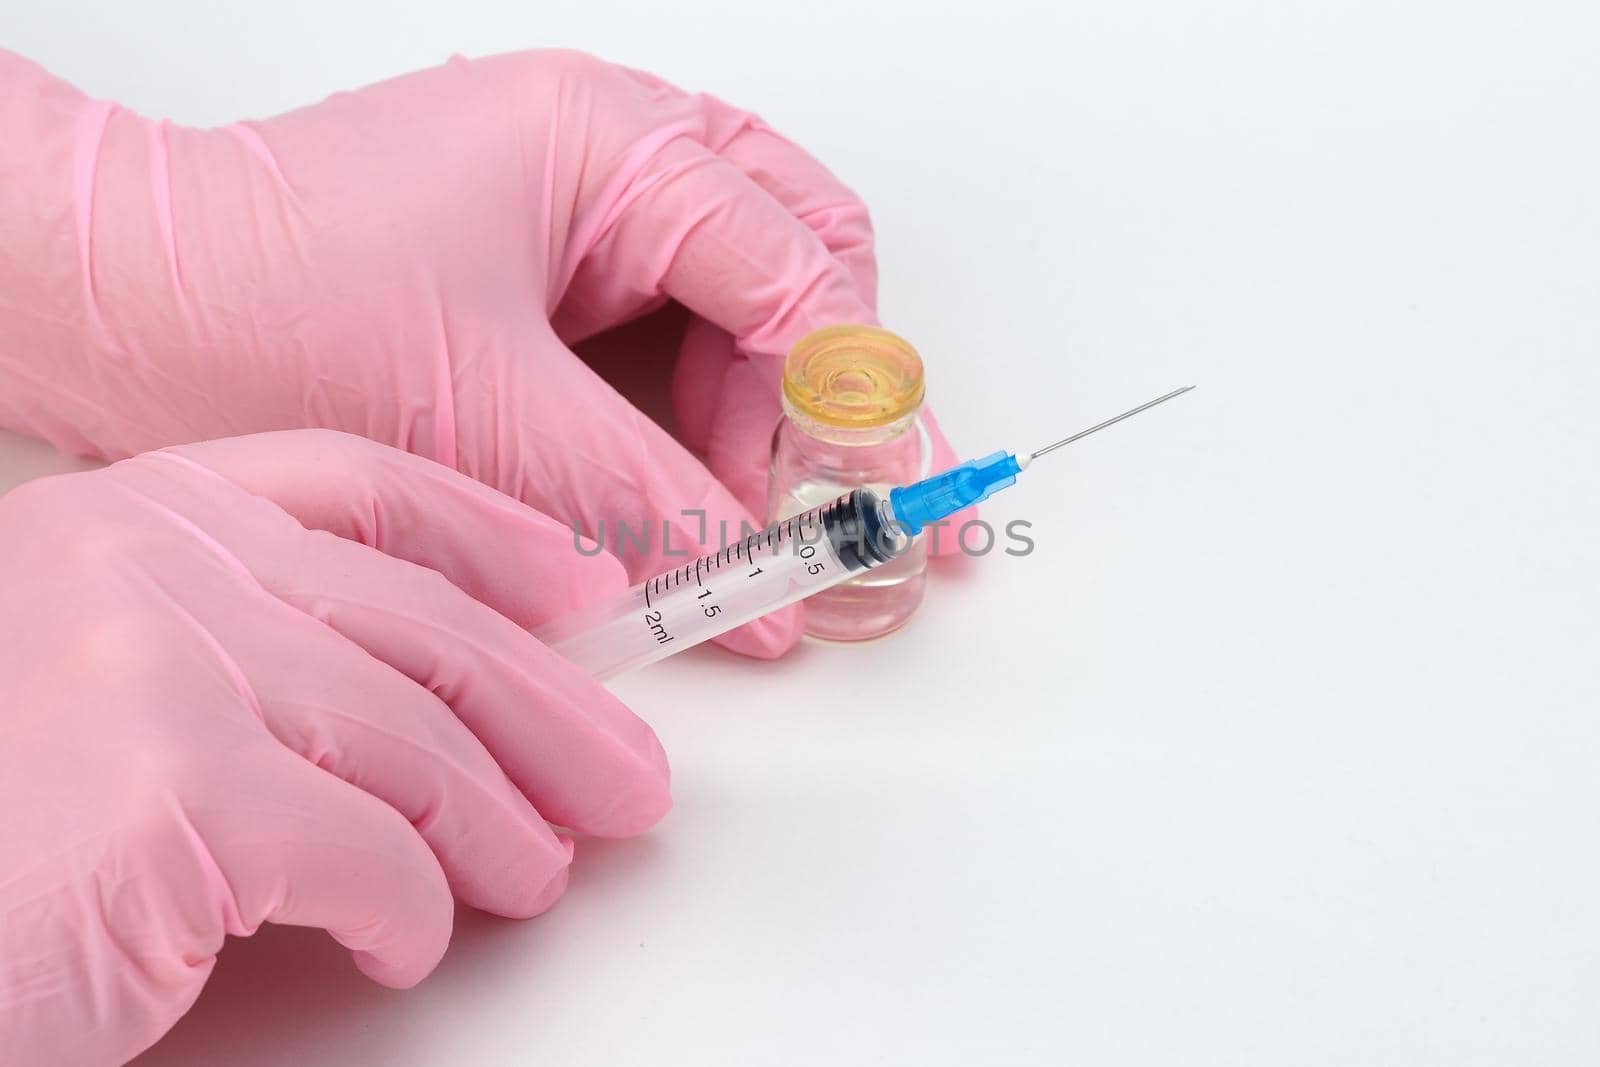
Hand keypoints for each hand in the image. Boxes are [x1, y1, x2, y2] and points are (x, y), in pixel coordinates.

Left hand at [0, 48, 970, 659]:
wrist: (115, 295)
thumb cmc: (253, 300)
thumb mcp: (486, 417)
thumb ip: (646, 503)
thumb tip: (760, 582)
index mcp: (613, 143)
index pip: (798, 275)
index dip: (857, 407)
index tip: (893, 509)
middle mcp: (615, 155)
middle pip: (804, 264)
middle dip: (832, 396)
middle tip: (853, 512)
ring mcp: (586, 207)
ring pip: (746, 305)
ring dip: (764, 420)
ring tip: (760, 532)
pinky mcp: (553, 268)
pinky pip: (674, 335)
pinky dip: (698, 421)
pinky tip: (696, 495)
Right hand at [0, 430, 669, 1064]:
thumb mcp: (106, 684)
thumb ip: (247, 651)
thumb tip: (441, 693)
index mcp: (129, 520)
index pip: (359, 485)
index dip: (491, 533)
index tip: (578, 588)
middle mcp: (148, 564)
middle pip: (420, 621)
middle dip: (547, 708)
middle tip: (620, 773)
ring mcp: (160, 662)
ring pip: (415, 743)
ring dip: (495, 827)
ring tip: (531, 871)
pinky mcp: (175, 786)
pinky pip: (371, 853)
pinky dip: (411, 909)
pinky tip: (401, 940)